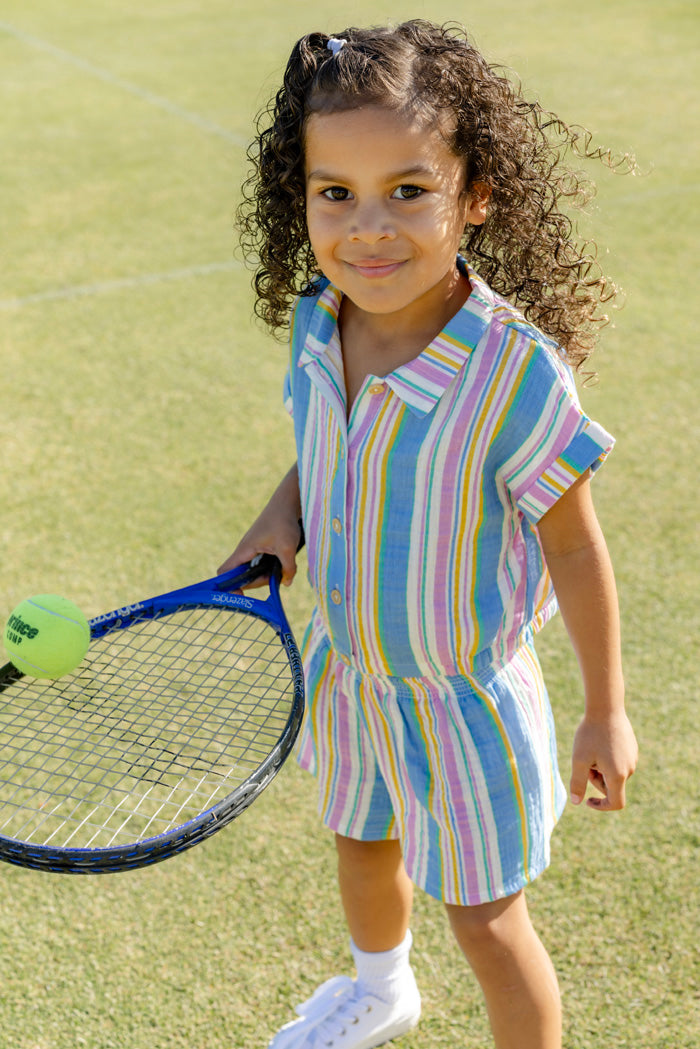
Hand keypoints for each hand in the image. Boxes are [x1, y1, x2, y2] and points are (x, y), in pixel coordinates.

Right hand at [218, 465, 302, 588]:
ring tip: (282, 567)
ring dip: (265, 575)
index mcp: (244, 551)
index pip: (224, 572)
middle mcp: (245, 551)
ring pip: (253, 571)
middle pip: (242, 576)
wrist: (287, 503)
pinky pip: (260, 564)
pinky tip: (283, 563)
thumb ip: (287, 568)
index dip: (228, 585)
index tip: (242, 594)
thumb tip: (286, 582)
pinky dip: (269, 568)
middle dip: (257, 582)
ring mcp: (252, 550)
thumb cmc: (283, 521)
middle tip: (275, 577)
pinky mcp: (261, 548)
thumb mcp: (288, 548)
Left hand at [569, 711, 637, 810]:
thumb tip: (576, 802)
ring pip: (615, 774)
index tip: (588, 800)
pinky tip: (600, 742)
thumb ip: (577, 782)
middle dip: (596, 780)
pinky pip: (620, 762)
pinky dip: (608, 760)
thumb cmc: (590, 733)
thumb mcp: (579, 759)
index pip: (616, 803)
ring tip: (592, 750)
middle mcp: (630, 769)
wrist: (606, 707)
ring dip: (602, 769)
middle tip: (584, 763)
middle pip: (613, 787)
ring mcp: (633, 758)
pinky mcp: (632, 748)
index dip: (602, 806)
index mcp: (618, 775)